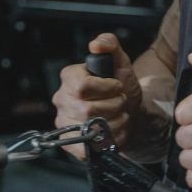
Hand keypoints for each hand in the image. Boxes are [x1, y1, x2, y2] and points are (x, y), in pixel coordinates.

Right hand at [52, 33, 143, 159]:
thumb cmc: (121, 86)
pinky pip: (89, 147)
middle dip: (113, 105)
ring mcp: (65, 123)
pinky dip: (109, 140)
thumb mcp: (120, 61)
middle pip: (88, 109)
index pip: (82, 86)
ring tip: (117, 115)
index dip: (106, 88)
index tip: (117, 86)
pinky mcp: (71, 143)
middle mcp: (62, 100)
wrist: (129, 111)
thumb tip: (96, 45)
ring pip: (91, 129)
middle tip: (119, 101)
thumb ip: (110, 44)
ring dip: (114, 122)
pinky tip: (113, 131)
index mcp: (69, 77)